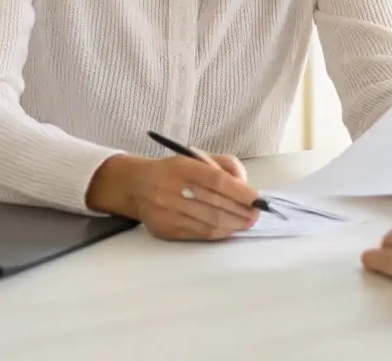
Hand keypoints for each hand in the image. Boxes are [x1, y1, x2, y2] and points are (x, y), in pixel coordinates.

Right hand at [87, 151, 260, 239]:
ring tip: (247, 222)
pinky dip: (218, 232)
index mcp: (181, 167)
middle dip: (240, 211)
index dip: (239, 192)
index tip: (257, 199)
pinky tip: (229, 228)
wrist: (134, 186)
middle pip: (214, 205)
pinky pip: (197, 234)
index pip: (216, 181)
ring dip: (233, 225)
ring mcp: (166, 212)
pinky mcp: (164, 229)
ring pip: (207, 223)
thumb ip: (223, 165)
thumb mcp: (195, 157)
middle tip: (256, 214)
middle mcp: (171, 190)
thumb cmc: (172, 170)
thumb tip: (244, 185)